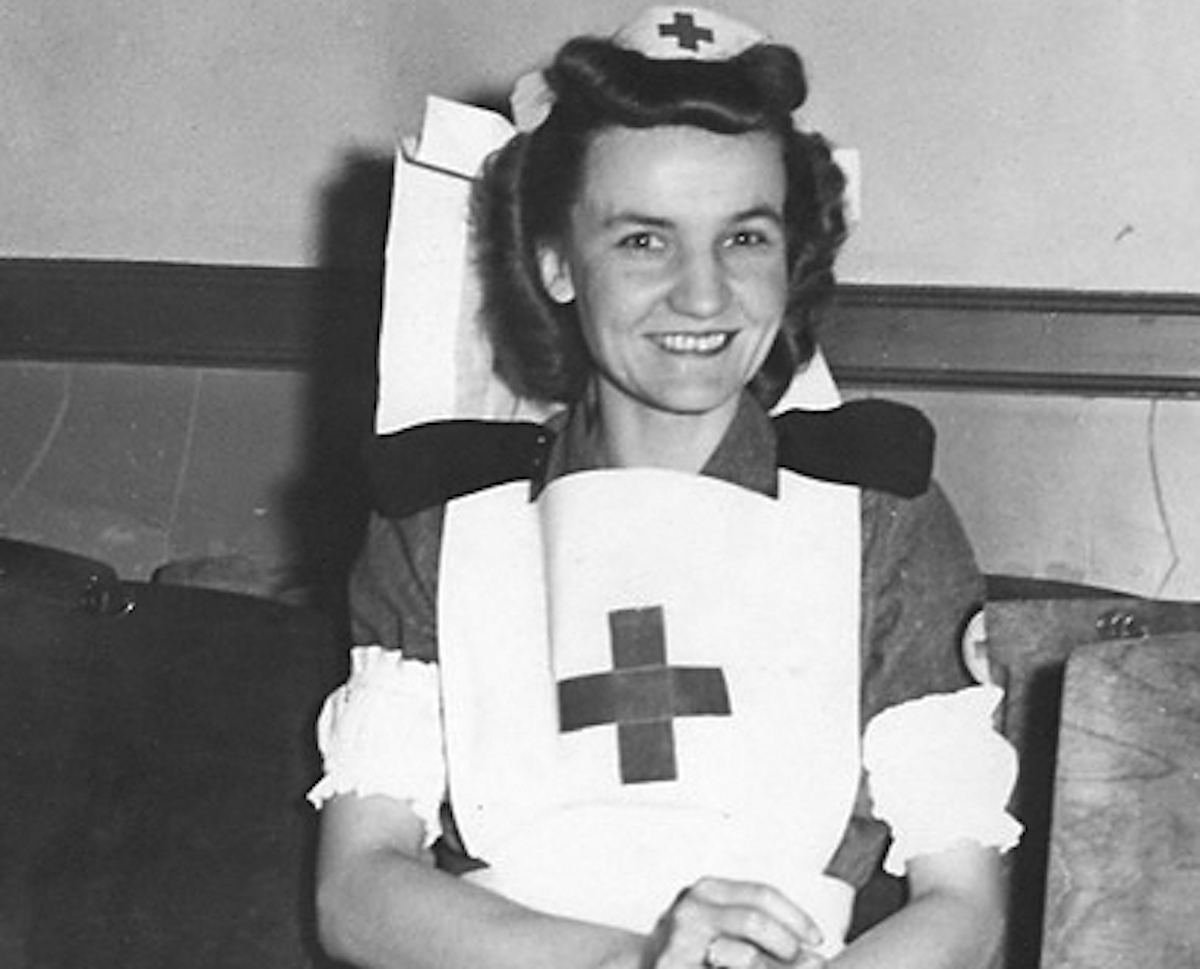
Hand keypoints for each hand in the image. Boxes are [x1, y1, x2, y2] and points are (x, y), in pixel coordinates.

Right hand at [641, 877, 825, 968]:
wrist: (642, 964)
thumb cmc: (693, 944)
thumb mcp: (720, 920)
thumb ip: (759, 927)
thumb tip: (813, 957)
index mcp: (707, 890)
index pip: (762, 895)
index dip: (796, 917)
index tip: (817, 939)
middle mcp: (691, 910)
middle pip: (753, 921)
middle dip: (787, 946)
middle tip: (808, 964)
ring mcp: (680, 944)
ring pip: (743, 956)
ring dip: (774, 967)